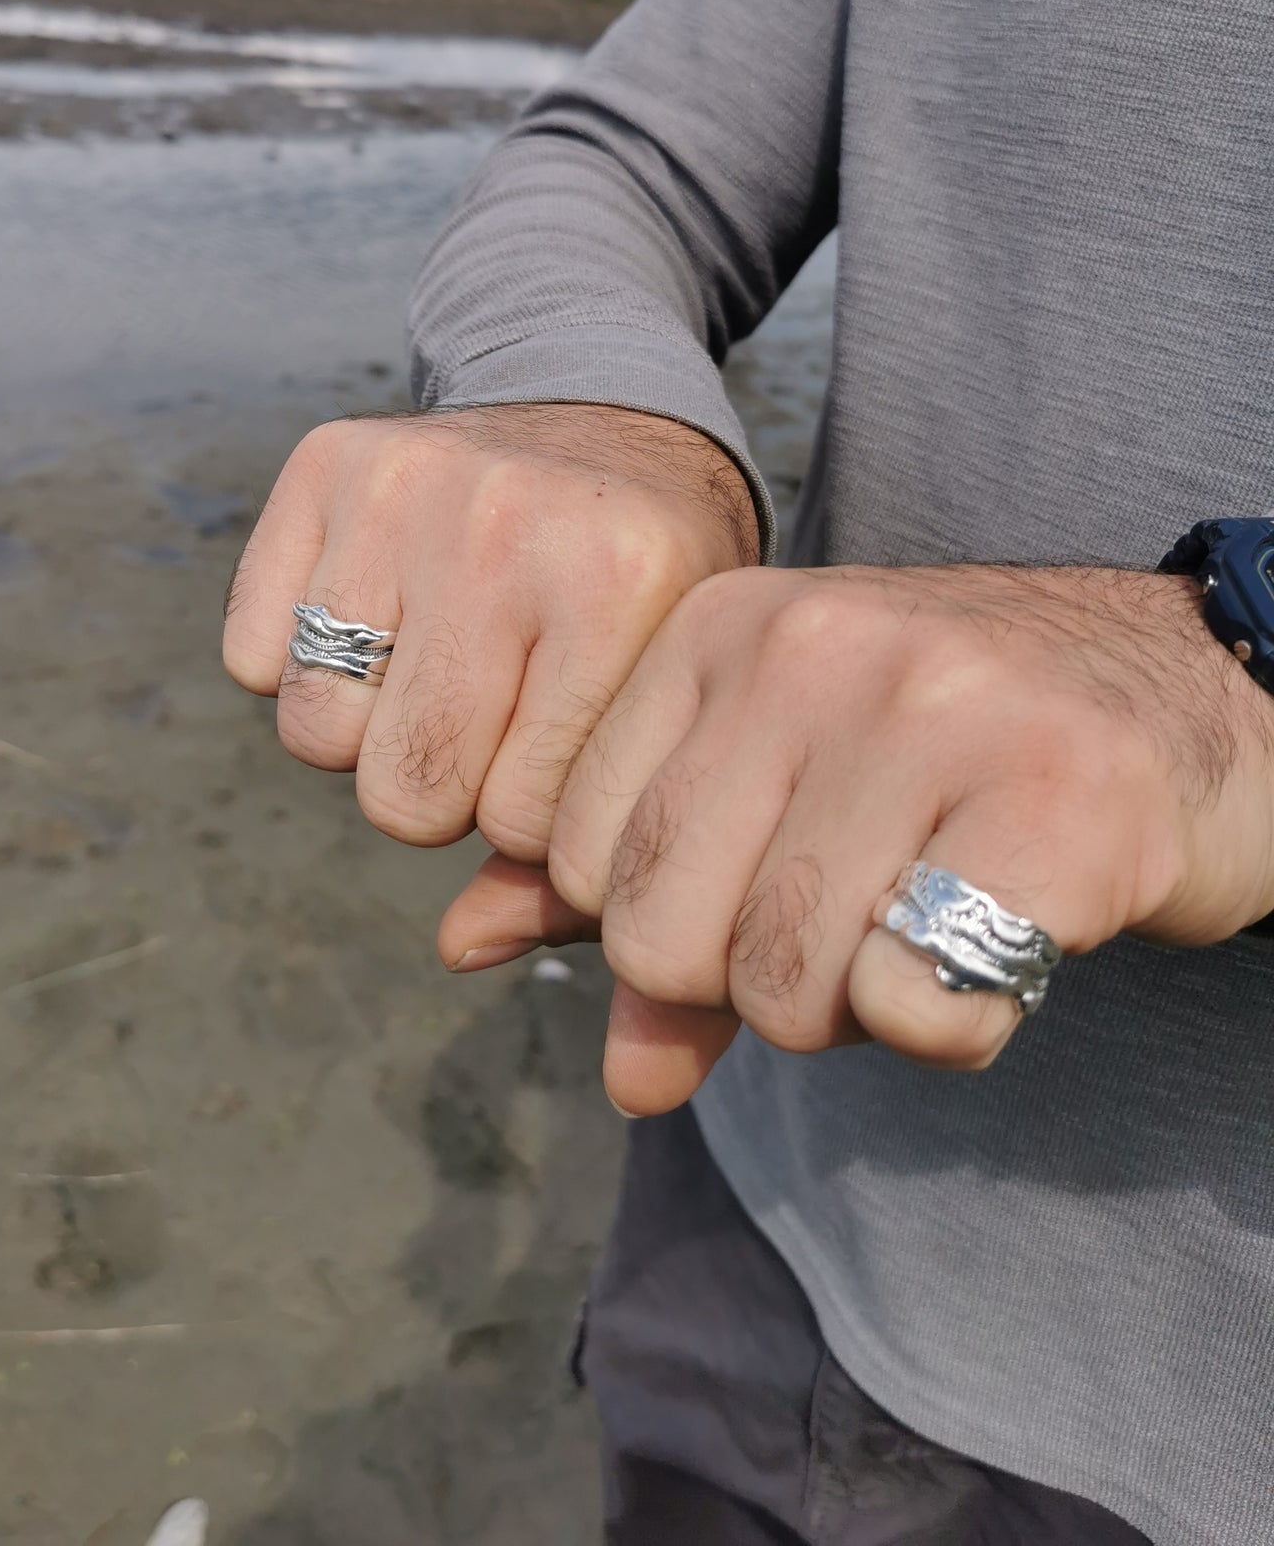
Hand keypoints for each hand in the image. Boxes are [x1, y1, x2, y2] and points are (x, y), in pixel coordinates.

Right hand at [223, 405, 759, 858]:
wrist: (608, 424)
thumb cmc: (644, 601)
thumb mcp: (661, 708)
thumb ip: (584, 850)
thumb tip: (459, 950)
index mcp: (621, 586)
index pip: (523, 823)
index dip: (533, 818)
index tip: (557, 755)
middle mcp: (508, 524)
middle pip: (406, 794)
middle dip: (444, 791)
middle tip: (488, 718)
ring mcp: (408, 485)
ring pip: (315, 735)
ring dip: (368, 734)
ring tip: (432, 670)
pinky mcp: (324, 462)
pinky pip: (250, 657)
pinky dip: (297, 666)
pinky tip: (379, 615)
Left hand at [439, 563, 1273, 1111]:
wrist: (1196, 698)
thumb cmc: (958, 757)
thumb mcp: (773, 781)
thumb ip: (625, 872)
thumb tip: (463, 952)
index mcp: (719, 629)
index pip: (584, 861)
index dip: (668, 928)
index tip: (775, 883)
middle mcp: (812, 647)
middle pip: (667, 936)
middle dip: (754, 985)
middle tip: (861, 919)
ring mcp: (935, 710)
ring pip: (789, 988)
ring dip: (859, 1012)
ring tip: (936, 913)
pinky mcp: (1056, 800)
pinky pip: (920, 1007)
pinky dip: (955, 1028)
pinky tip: (1011, 940)